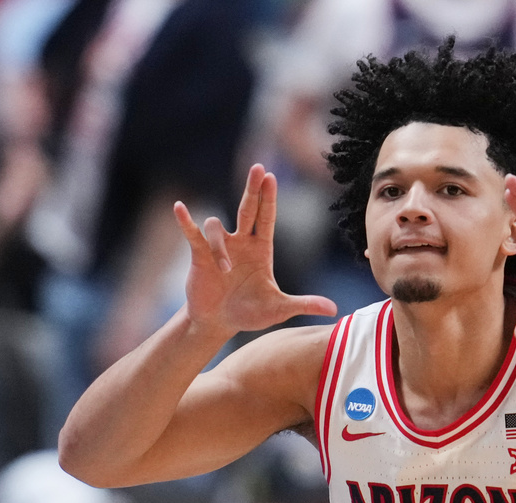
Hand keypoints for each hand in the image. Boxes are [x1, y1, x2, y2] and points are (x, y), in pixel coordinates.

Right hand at [176, 164, 336, 336]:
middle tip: (259, 167)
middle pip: (247, 208)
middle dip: (252, 188)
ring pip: (217, 227)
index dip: (269, 198)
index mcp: (261, 249)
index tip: (271, 177)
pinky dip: (187, 222)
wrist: (219, 322)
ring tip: (224, 270)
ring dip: (220, 246)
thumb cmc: (250, 313)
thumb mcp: (279, 309)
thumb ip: (305, 304)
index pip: (267, 218)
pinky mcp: (199, 255)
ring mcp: (219, 247)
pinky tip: (180, 208)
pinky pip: (192, 234)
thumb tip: (335, 310)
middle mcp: (240, 242)